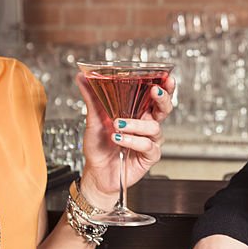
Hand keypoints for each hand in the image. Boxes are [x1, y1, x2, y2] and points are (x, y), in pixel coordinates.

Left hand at [75, 73, 174, 207]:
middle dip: (163, 98)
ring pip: (154, 127)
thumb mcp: (93, 119)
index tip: (166, 76)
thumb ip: (92, 98)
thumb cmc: (99, 146)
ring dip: (135, 124)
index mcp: (138, 113)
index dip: (164, 86)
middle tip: (154, 91)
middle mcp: (147, 125)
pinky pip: (147, 145)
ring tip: (118, 124)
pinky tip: (119, 139)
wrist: (96, 172)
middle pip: (164, 109)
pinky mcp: (149, 156)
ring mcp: (150, 141)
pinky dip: (132, 141)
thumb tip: (81, 77)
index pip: (155, 96)